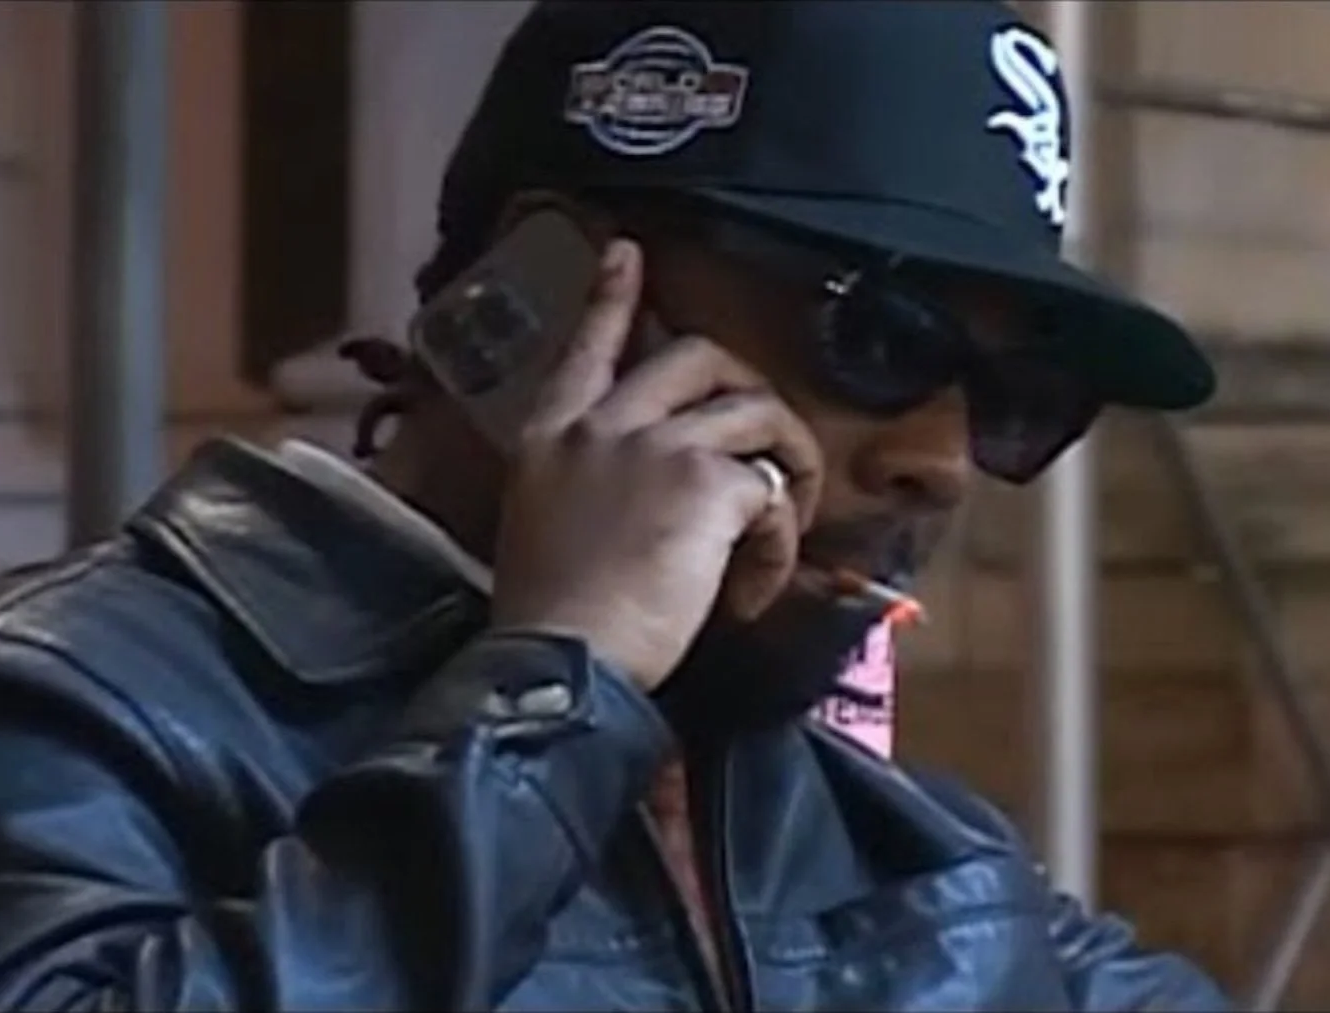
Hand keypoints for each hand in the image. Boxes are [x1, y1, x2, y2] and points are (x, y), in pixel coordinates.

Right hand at [487, 239, 824, 691]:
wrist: (560, 663)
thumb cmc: (551, 617)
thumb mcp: (544, 530)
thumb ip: (587, 490)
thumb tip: (645, 496)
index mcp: (550, 436)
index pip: (585, 348)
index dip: (613, 297)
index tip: (629, 251)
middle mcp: (602, 425)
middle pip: (696, 357)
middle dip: (748, 389)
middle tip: (767, 445)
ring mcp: (655, 446)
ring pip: (755, 413)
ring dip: (786, 469)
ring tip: (779, 530)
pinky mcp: (706, 485)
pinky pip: (770, 491)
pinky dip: (779, 542)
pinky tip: (755, 589)